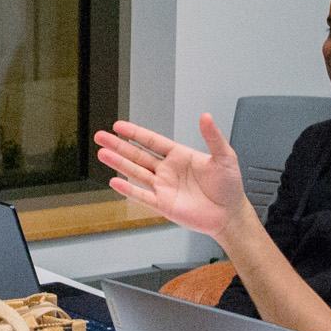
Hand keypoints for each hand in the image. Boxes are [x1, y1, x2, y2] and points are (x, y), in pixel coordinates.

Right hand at [93, 115, 255, 241]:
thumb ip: (213, 137)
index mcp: (179, 156)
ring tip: (102, 154)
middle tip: (101, 136)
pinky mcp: (163, 205)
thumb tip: (206, 116)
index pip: (152, 141)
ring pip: (135, 173)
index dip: (135, 133)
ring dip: (118, 163)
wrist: (230, 214)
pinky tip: (115, 181)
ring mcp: (163, 187)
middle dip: (118, 146)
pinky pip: (142, 196)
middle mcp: (167, 170)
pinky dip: (128, 189)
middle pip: (137, 155)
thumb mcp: (224, 157)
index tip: (119, 126)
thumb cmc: (229, 186)